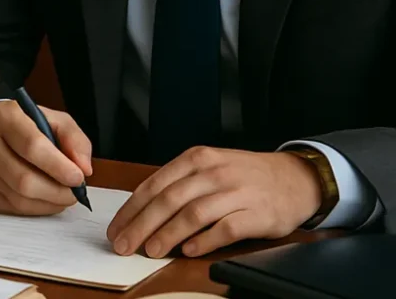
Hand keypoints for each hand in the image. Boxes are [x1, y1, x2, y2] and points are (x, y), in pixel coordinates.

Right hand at [0, 100, 92, 215]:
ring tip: (61, 195)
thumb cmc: (26, 124)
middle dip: (56, 192)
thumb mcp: (55, 120)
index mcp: (5, 116)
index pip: (32, 146)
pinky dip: (33, 208)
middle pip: (24, 179)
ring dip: (48, 203)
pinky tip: (43, 199)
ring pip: (17, 198)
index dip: (59, 167)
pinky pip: (9, 208)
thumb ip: (74, 140)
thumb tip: (83, 168)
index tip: (78, 177)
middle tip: (74, 193)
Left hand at [107, 147, 321, 258]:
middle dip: (141, 225)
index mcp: (196, 159)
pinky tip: (189, 251)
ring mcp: (235, 191)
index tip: (116, 228)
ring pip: (193, 214)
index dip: (131, 209)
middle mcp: (213, 172)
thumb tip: (142, 211)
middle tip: (123, 245)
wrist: (294, 177)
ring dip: (167, 235)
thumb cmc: (243, 175)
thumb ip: (179, 184)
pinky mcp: (256, 213)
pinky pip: (225, 228)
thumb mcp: (209, 167)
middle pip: (168, 200)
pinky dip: (204, 240)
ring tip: (150, 251)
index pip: (154, 185)